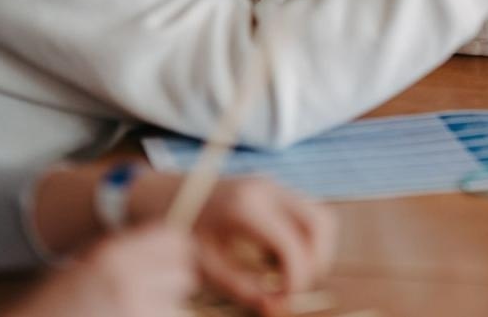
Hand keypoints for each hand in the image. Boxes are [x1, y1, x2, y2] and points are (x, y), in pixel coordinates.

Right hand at [8, 225, 195, 316]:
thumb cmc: (51, 307)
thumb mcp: (83, 267)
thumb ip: (126, 254)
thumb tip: (172, 245)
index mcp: (112, 255)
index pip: (174, 240)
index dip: (173, 252)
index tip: (167, 262)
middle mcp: (127, 280)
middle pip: (184, 274)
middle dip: (171, 285)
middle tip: (149, 295)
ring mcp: (136, 311)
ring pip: (178, 307)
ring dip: (163, 311)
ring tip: (132, 312)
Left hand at [128, 175, 337, 315]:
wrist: (167, 194)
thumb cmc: (182, 232)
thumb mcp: (206, 265)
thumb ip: (242, 288)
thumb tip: (276, 309)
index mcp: (246, 208)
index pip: (292, 245)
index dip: (298, 278)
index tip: (287, 299)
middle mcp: (268, 189)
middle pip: (320, 224)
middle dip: (318, 261)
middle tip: (298, 287)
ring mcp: (275, 184)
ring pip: (321, 215)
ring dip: (317, 247)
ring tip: (293, 272)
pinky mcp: (276, 187)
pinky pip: (309, 211)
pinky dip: (307, 237)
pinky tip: (283, 256)